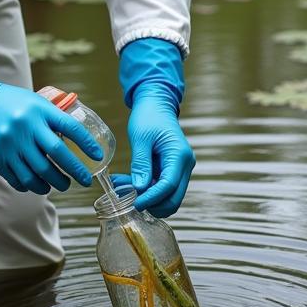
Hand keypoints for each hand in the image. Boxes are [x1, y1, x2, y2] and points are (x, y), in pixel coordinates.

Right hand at [0, 33, 102, 192]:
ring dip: (53, 183)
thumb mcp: (33, 101)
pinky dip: (31, 185)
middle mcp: (26, 126)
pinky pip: (18, 178)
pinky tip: (38, 185)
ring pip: (38, 172)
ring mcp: (9, 143)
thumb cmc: (8, 101)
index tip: (97, 156)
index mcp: (39, 109)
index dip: (86, 144)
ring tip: (62, 185)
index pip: (70, 128)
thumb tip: (74, 136)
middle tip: (84, 180)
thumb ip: (51, 117)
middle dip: (75, 171)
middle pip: (57, 154)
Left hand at [115, 37, 194, 216]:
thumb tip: (140, 188)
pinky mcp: (172, 169)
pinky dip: (146, 189)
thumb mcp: (141, 138)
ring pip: (167, 196)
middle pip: (174, 199)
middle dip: (152, 204)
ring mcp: (180, 168)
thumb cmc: (148, 116)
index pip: (168, 186)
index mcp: (179, 155)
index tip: (134, 203)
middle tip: (129, 200)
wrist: (156, 103)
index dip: (151, 198)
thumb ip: (141, 164)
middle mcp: (185, 164)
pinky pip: (161, 187)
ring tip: (121, 188)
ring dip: (147, 198)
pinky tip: (126, 183)